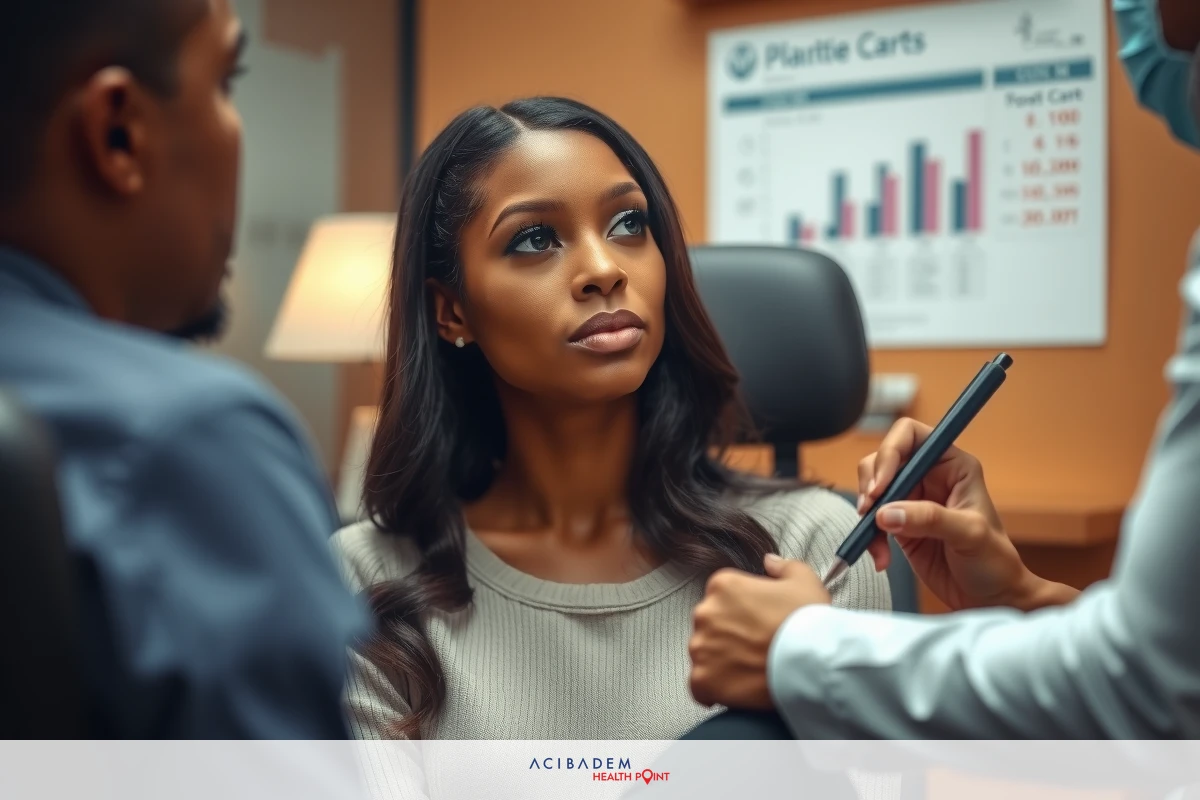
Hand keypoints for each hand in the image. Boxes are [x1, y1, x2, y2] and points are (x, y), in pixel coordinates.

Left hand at [688, 554, 829, 709]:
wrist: (811, 662)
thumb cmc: (806, 621)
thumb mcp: (803, 580)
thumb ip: (782, 566)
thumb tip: (768, 562)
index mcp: (723, 585)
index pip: (722, 597)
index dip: (741, 612)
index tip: (756, 623)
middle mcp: (705, 613)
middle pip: (710, 625)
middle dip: (728, 635)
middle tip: (755, 647)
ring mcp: (701, 647)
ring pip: (704, 654)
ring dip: (720, 661)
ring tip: (749, 670)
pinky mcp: (703, 679)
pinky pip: (700, 686)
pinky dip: (713, 689)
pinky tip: (734, 688)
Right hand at [858, 417, 1070, 611]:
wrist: (991, 599)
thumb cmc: (995, 562)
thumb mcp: (969, 535)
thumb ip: (929, 519)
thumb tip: (885, 513)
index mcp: (952, 465)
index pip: (910, 435)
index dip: (890, 452)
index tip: (880, 486)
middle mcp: (930, 477)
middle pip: (883, 460)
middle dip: (871, 484)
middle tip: (870, 511)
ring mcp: (912, 501)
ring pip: (872, 489)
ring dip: (867, 514)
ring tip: (876, 542)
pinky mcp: (899, 525)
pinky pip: (871, 521)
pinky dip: (868, 537)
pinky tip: (881, 558)